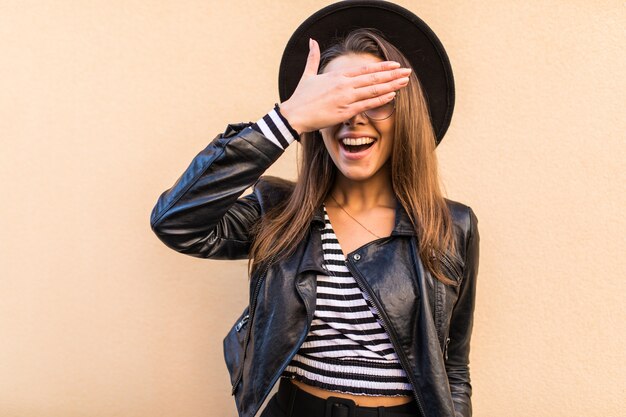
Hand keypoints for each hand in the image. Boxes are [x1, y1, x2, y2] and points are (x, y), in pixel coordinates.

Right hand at [279, 38, 410, 134]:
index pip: (364, 69)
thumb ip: (313, 57)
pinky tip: (392, 95)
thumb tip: (312, 41)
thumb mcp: (308, 75)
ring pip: (373, 90)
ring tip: (404, 82)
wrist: (294, 115)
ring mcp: (345, 97)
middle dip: (392, 74)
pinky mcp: (344, 111)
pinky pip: (366, 104)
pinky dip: (380, 99)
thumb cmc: (301, 97)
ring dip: (390, 85)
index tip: (395, 65)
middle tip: (407, 72)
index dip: (382, 67)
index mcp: (337, 76)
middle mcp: (344, 84)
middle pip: (373, 78)